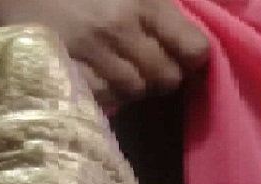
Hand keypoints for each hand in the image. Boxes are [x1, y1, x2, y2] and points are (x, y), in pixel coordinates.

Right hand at [0, 0, 209, 106]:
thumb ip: (158, 8)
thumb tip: (192, 43)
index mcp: (144, 3)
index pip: (193, 48)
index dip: (192, 57)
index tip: (184, 56)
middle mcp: (121, 29)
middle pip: (166, 78)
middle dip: (162, 77)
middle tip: (149, 68)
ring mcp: (92, 53)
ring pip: (135, 91)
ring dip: (133, 86)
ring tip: (122, 71)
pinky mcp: (67, 70)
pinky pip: (103, 96)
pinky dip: (106, 92)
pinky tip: (100, 78)